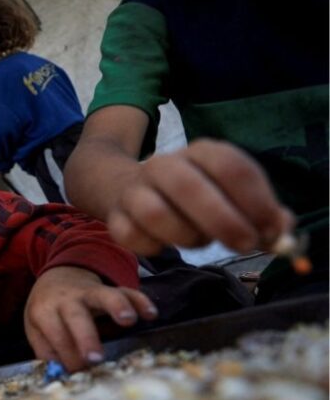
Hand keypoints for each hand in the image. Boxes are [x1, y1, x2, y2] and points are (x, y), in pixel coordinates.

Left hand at [24, 266, 157, 371]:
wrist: (57, 277)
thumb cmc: (48, 311)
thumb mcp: (36, 328)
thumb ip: (47, 351)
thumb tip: (62, 374)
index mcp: (44, 311)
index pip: (57, 336)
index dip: (68, 357)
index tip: (79, 373)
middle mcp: (66, 299)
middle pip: (76, 317)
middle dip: (86, 338)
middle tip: (95, 358)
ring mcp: (89, 291)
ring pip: (104, 295)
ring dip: (116, 306)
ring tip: (128, 321)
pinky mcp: (109, 287)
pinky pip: (126, 291)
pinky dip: (139, 300)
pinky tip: (151, 314)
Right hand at [108, 139, 293, 254]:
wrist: (127, 187)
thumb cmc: (193, 197)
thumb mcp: (230, 195)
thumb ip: (261, 213)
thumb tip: (282, 231)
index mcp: (200, 152)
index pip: (231, 166)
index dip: (256, 200)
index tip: (270, 229)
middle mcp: (165, 165)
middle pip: (189, 186)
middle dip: (223, 220)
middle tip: (245, 244)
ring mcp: (135, 190)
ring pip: (155, 212)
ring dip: (186, 236)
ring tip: (199, 241)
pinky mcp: (116, 217)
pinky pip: (131, 236)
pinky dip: (153, 247)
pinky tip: (165, 245)